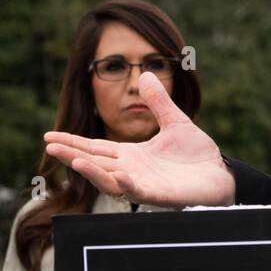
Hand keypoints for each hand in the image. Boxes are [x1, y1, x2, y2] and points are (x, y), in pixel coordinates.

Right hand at [43, 71, 235, 208]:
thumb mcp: (176, 123)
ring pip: (111, 181)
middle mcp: (133, 171)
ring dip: (93, 172)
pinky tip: (120, 175)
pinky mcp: (162, 195)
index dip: (73, 143)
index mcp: (132, 155)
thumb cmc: (197, 155)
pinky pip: (141, 192)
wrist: (222, 175)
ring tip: (74, 160)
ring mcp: (145, 184)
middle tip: (49, 146)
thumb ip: (159, 103)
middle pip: (96, 164)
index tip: (48, 137)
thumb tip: (146, 74)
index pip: (96, 149)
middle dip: (72, 155)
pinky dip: (129, 186)